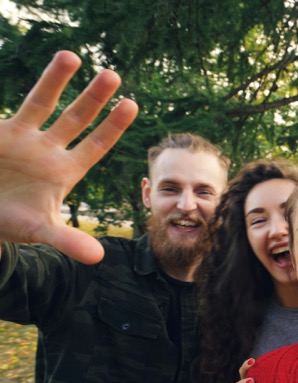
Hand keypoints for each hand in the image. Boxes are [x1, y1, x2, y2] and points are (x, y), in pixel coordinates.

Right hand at [0, 51, 137, 263]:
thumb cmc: (12, 221)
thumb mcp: (40, 231)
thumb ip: (68, 241)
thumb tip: (99, 258)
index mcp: (65, 170)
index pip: (96, 144)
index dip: (113, 126)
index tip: (132, 104)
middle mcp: (48, 148)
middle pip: (76, 118)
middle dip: (93, 97)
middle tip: (113, 75)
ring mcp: (22, 137)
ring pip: (43, 102)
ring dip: (56, 80)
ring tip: (72, 56)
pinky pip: (13, 107)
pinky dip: (22, 96)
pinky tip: (31, 66)